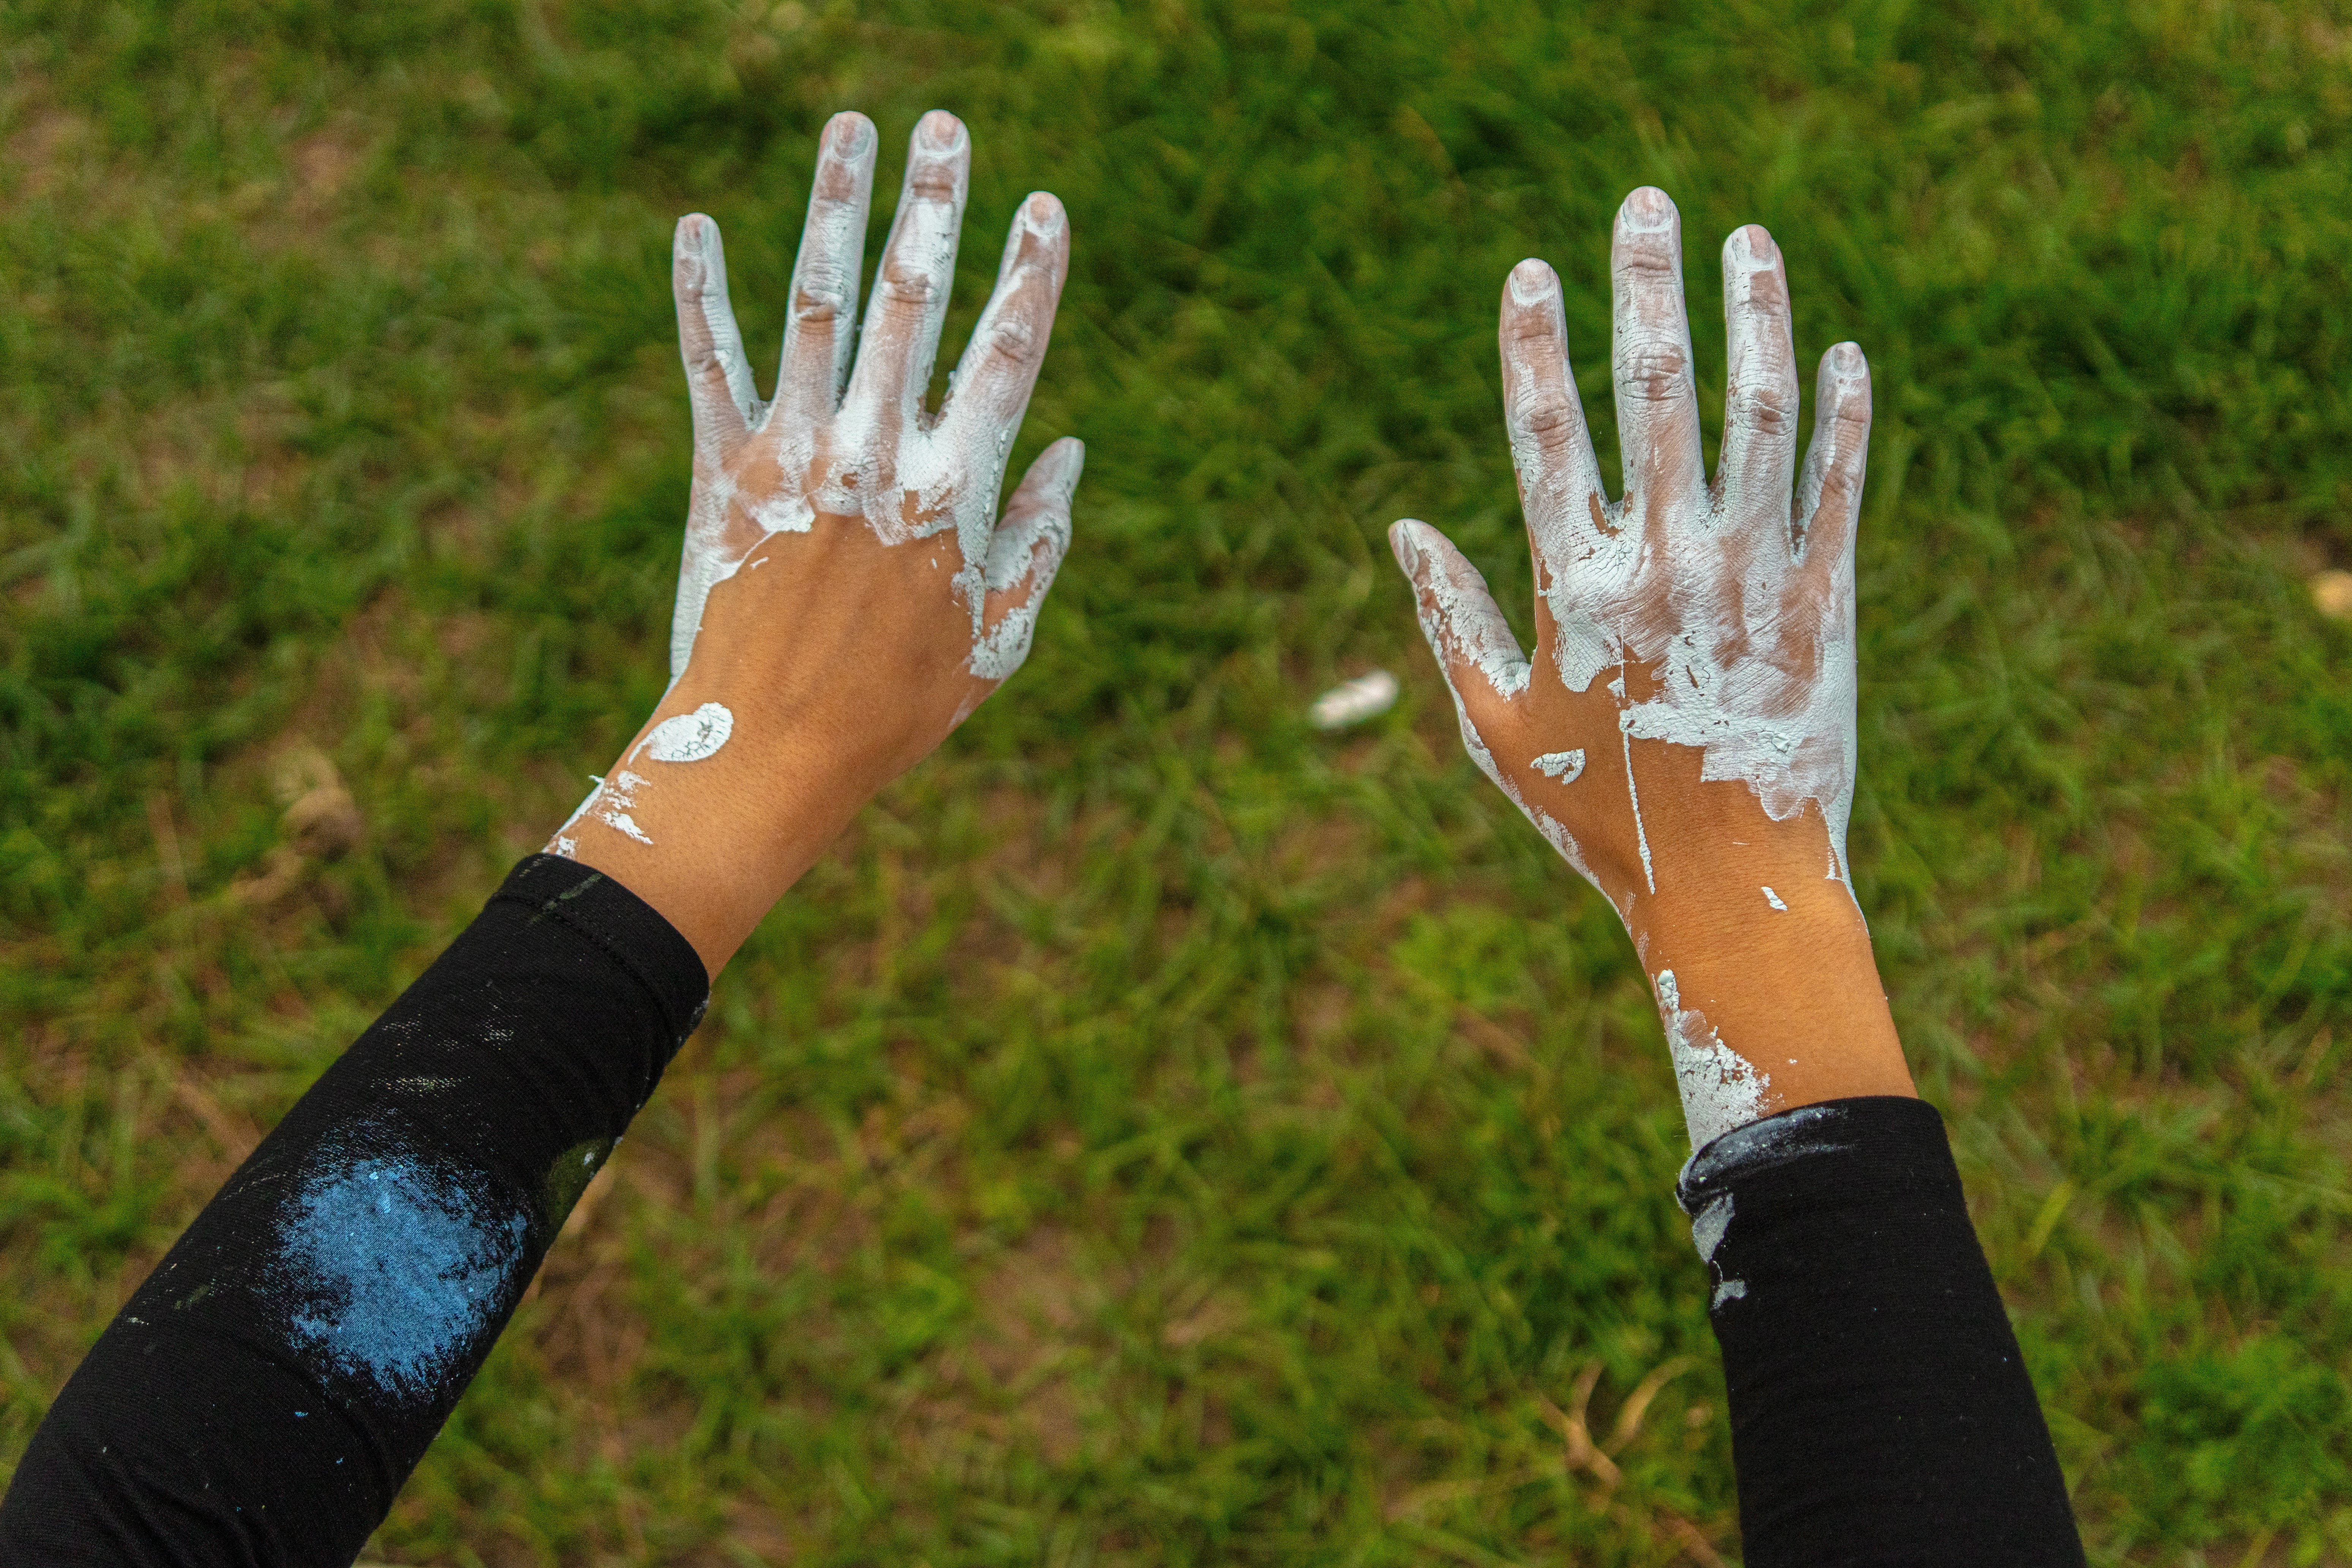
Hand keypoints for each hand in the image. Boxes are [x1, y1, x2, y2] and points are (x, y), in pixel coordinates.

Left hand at [553, 110, 1079, 975]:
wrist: (765, 757)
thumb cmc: (895, 713)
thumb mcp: (997, 642)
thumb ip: (1038, 544)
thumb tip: (1068, 453)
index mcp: (950, 490)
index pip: (1005, 354)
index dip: (1030, 274)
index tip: (1044, 206)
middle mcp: (873, 452)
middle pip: (913, 299)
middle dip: (936, 203)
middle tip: (947, 123)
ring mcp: (792, 454)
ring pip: (817, 300)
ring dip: (833, 206)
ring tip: (849, 126)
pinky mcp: (721, 471)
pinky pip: (710, 362)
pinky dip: (702, 292)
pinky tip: (696, 224)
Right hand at [1391, 187, 1912, 1147]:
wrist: (1734, 894)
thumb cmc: (1600, 822)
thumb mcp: (1497, 730)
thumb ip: (1449, 622)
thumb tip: (1402, 526)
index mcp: (1574, 590)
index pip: (1545, 432)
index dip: (1536, 343)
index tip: (1535, 270)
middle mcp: (1663, 565)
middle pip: (1652, 391)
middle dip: (1647, 285)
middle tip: (1648, 203)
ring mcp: (1752, 579)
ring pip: (1757, 415)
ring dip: (1755, 317)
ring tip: (1751, 242)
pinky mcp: (1824, 606)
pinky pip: (1839, 487)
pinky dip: (1844, 415)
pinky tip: (1840, 353)